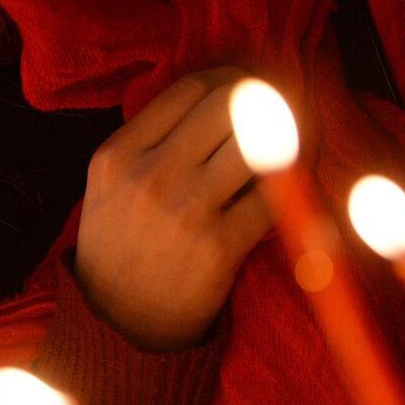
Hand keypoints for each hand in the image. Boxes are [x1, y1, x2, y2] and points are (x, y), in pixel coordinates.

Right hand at [74, 68, 273, 350]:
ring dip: (287, 134)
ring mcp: (186, 211)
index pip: (190, 89)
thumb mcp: (108, 185)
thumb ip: (148, 140)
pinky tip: (296, 179)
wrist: (117, 323)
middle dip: (264, 100)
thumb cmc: (117, 246)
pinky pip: (273, 197)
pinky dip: (293, 183)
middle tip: (279, 107)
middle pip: (229, 105)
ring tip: (294, 137)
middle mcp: (150, 176)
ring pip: (257, 143)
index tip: (247, 89)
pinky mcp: (220, 248)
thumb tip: (218, 96)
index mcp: (117, 155)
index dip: (230, 80)